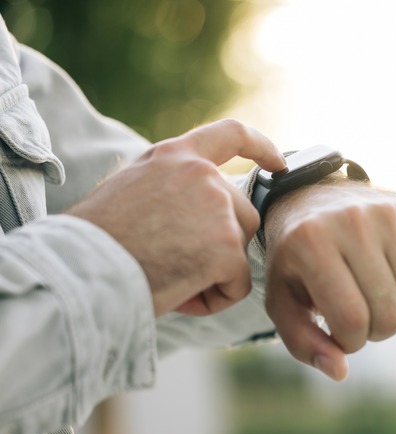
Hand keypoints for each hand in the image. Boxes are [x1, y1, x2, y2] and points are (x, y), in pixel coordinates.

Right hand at [68, 119, 285, 315]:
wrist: (78, 269)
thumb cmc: (95, 240)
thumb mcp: (132, 189)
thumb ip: (173, 187)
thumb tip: (202, 210)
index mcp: (175, 155)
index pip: (231, 135)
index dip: (262, 147)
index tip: (280, 164)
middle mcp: (202, 175)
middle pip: (241, 214)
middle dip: (220, 245)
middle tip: (173, 265)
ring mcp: (218, 208)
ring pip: (239, 249)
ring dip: (215, 272)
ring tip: (171, 280)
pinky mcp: (227, 246)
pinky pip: (237, 283)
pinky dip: (216, 298)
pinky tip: (181, 295)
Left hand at [263, 181, 395, 380]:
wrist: (314, 198)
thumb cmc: (297, 259)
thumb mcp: (284, 300)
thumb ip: (303, 342)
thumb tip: (340, 371)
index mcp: (310, 242)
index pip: (352, 321)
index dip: (350, 343)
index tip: (339, 332)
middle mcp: (352, 221)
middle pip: (389, 315)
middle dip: (376, 332)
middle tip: (361, 316)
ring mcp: (389, 212)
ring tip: (380, 303)